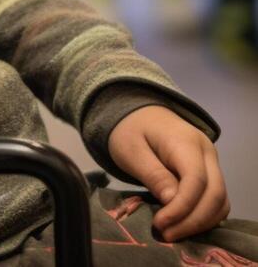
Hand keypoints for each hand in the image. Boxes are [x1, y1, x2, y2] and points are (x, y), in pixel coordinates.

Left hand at [107, 105, 229, 240]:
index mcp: (186, 142)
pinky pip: (216, 200)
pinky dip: (204, 216)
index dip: (182, 207)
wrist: (139, 115)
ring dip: (200, 222)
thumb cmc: (130, 130)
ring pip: (220, 200)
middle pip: (215, 194)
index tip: (160, 224)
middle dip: (192, 220)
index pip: (196, 180)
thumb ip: (152, 174)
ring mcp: (212, 163)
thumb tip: (172, 201)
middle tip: (166, 235)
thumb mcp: (130, 150)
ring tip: (172, 233)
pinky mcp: (210, 173)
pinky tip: (182, 224)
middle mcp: (207, 152)